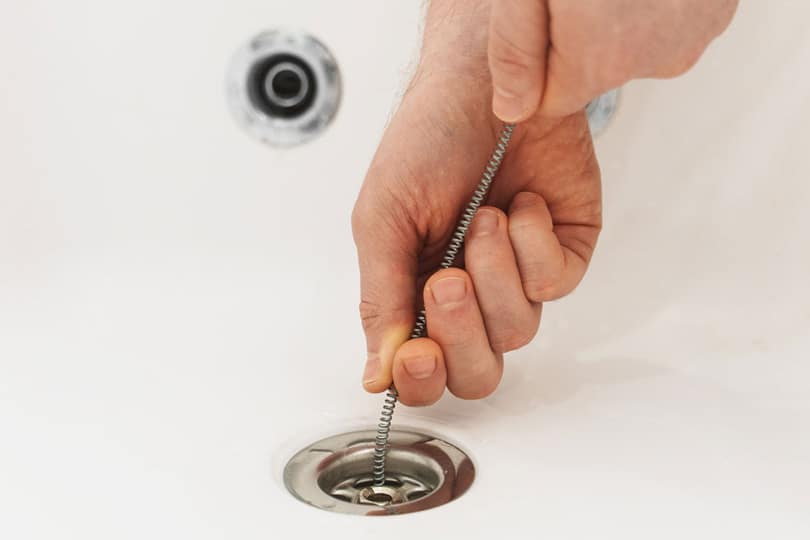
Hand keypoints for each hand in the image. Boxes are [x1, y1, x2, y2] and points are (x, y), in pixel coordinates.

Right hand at [352, 1, 600, 404]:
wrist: (486, 83)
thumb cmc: (426, 141)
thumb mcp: (383, 219)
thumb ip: (380, 298)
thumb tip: (375, 374)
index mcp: (415, 292)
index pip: (422, 371)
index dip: (421, 378)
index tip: (415, 353)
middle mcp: (470, 295)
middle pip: (477, 373)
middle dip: (461, 333)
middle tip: (446, 281)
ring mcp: (518, 278)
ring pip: (516, 330)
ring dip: (494, 272)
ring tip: (484, 217)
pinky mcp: (563, 254)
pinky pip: (554, 284)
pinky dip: (532, 244)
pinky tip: (522, 203)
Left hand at [488, 0, 738, 119]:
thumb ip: (514, 49)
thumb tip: (512, 109)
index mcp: (599, 61)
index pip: (550, 98)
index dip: (535, 59)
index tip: (538, 15)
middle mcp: (654, 61)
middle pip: (593, 71)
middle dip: (576, 35)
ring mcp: (693, 34)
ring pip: (632, 45)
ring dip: (616, 15)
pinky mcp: (717, 10)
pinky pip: (668, 21)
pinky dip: (653, 1)